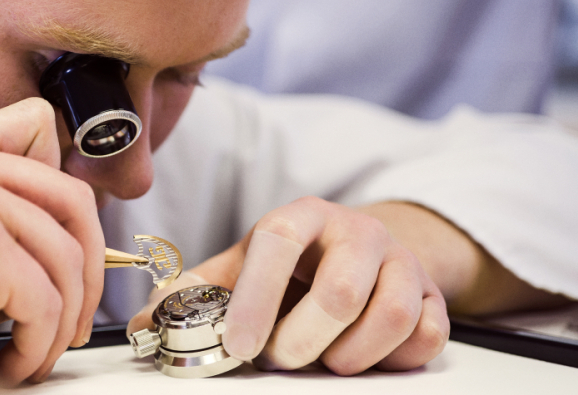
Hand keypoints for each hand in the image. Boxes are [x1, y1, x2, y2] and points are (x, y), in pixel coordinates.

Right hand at [0, 98, 104, 385]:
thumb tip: (67, 252)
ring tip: (38, 351)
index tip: (73, 239)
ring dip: (62, 323)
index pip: (37, 126)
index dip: (65, 187)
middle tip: (79, 315)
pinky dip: (39, 344)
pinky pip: (43, 301)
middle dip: (91, 268)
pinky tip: (15, 362)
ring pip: (65, 260)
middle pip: (73, 201)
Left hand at [129, 196, 448, 374]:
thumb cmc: (293, 265)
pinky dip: (392, 359)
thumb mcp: (242, 268)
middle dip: (302, 341)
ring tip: (322, 360)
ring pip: (391, 315)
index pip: (279, 242)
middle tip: (280, 357)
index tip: (239, 346)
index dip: (257, 297)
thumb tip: (144, 326)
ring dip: (349, 355)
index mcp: (302, 217)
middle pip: (340, 292)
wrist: (361, 251)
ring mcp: (401, 261)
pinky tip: (364, 355)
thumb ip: (196, 294)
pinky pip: (426, 336)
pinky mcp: (434, 294)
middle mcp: (356, 231)